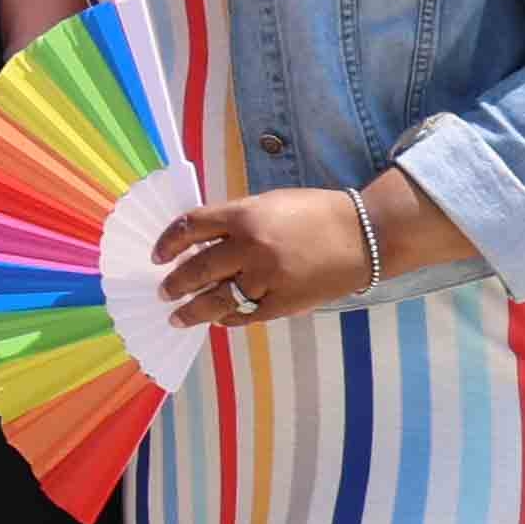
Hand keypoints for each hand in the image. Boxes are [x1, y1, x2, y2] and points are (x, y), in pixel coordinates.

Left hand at [154, 187, 372, 330]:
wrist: (366, 234)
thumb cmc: (316, 213)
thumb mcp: (270, 203)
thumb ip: (235, 221)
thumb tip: (202, 242)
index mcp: (244, 216)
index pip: (190, 228)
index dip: (168, 243)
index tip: (158, 256)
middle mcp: (250, 248)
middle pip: (197, 269)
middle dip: (174, 283)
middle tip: (163, 291)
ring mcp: (266, 279)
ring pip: (216, 300)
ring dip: (192, 311)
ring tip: (176, 317)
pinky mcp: (284, 303)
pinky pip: (247, 315)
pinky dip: (230, 318)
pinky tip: (220, 319)